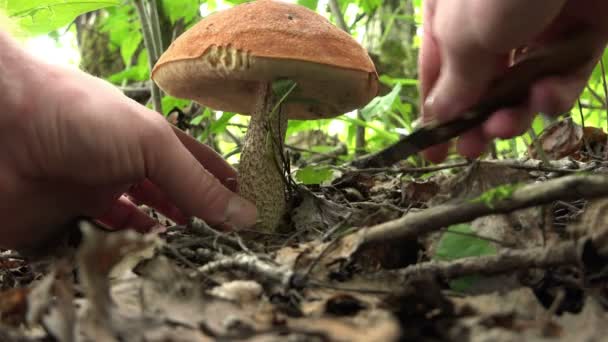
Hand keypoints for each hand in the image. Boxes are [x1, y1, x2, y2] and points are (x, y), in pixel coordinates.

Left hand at [0, 31, 256, 249]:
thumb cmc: (82, 116)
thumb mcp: (151, 143)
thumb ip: (195, 183)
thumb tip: (244, 215)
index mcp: (150, 138)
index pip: (197, 163)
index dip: (222, 183)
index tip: (249, 211)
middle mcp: (127, 163)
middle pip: (171, 194)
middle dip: (197, 215)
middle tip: (224, 240)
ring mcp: (98, 190)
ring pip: (140, 221)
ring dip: (162, 236)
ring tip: (188, 252)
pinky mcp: (68, 218)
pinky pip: (104, 240)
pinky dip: (124, 250)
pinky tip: (142, 257)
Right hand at [420, 0, 607, 162]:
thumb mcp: (466, 33)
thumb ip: (455, 78)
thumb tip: (436, 115)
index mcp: (451, 17)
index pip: (438, 71)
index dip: (434, 113)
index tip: (432, 152)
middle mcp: (492, 23)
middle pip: (482, 82)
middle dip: (475, 119)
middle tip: (472, 151)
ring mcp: (539, 27)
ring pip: (524, 84)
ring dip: (514, 112)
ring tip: (505, 127)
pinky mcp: (584, 31)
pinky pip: (566, 72)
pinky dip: (556, 92)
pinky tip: (546, 97)